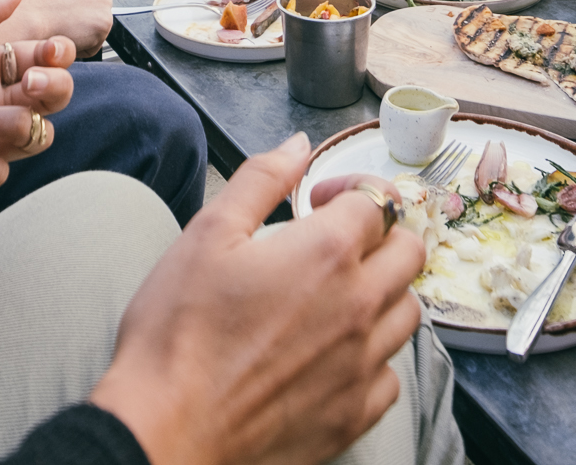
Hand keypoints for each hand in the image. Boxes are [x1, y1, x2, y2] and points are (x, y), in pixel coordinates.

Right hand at [1, 0, 113, 56]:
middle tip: (62, 23)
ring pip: (97, 28)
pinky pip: (93, 45)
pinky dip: (80, 48)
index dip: (80, 5)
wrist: (25, 15)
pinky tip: (64, 38)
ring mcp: (104, 2)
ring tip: (60, 30)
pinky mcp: (104, 24)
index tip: (68, 11)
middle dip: (85, 19)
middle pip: (99, 8)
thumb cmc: (25, 0)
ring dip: (82, 35)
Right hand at [92, 135, 425, 464]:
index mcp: (327, 253)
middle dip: (380, 236)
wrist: (166, 431)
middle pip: (409, 252)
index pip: (377, 202)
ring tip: (335, 299)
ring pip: (408, 312)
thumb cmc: (177, 333)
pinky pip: (390, 374)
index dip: (348, 191)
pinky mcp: (355, 414)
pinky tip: (332, 355)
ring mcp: (362, 364)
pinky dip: (372, 357)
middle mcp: (359, 305)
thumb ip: (261, 179)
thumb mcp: (207, 234)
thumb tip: (298, 145)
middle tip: (336, 246)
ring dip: (382, 295)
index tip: (317, 202)